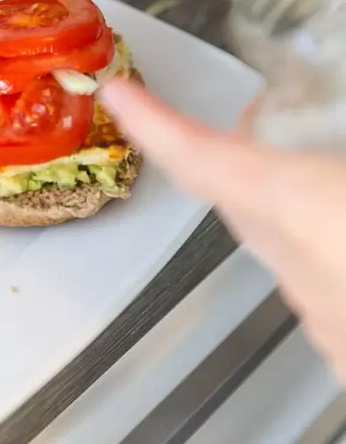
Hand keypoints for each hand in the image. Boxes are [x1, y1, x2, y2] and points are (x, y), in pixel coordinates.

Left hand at [100, 78, 345, 383]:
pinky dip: (325, 244)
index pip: (201, 159)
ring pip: (281, 241)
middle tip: (259, 111)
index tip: (119, 96)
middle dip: (234, 153)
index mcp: (305, 210)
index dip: (154, 123)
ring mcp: (325, 315)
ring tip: (320, 165)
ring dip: (289, 198)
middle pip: (238, 199)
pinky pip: (320, 280)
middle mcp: (301, 265)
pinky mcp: (345, 347)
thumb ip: (332, 134)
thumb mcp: (343, 173)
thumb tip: (329, 128)